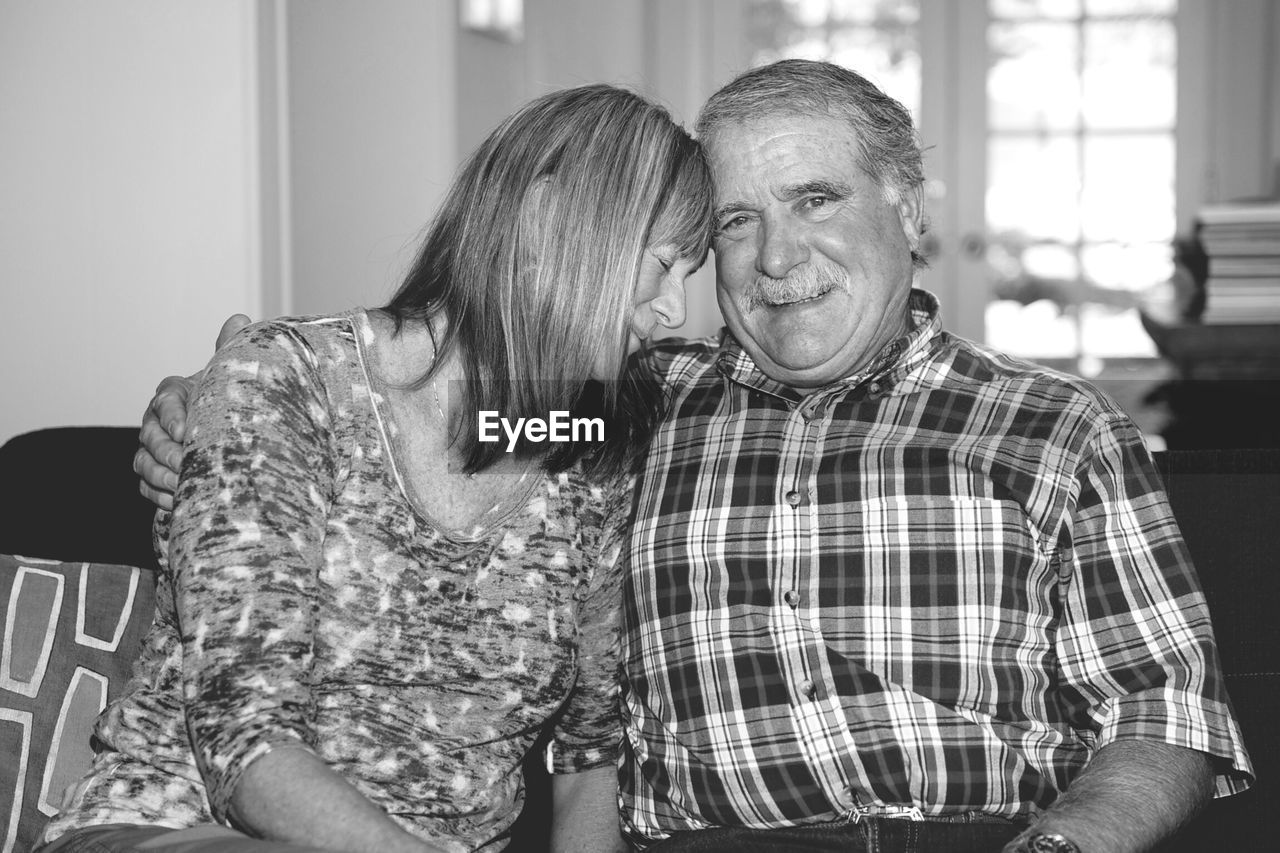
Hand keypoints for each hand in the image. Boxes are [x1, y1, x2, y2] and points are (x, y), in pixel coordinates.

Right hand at [135, 314, 251, 508]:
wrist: (229, 435)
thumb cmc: (227, 401)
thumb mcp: (231, 377)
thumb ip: (230, 350)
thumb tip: (239, 318)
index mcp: (173, 394)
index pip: (165, 402)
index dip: (173, 417)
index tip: (187, 432)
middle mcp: (156, 420)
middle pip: (149, 436)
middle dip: (165, 452)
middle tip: (184, 464)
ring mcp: (152, 448)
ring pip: (143, 463)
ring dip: (159, 476)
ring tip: (180, 486)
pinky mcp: (153, 473)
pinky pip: (146, 486)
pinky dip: (159, 495)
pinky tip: (177, 501)